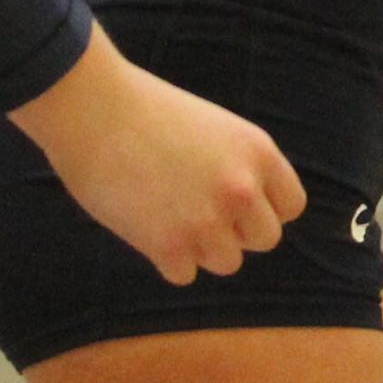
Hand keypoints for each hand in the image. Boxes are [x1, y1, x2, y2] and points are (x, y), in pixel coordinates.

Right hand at [9, 33, 308, 287]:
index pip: (290, 206)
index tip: (233, 203)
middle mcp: (242, 188)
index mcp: (258, 153)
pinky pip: (183, 274)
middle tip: (196, 210)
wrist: (91, 108)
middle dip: (234, 231)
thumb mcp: (215, 131)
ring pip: (226, 262)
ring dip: (200, 247)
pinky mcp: (169, 245)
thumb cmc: (146, 113)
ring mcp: (207, 219)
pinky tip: (143, 223)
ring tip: (168, 214)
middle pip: (264, 239)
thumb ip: (239, 170)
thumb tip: (247, 217)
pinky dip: (164, 258)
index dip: (262, 209)